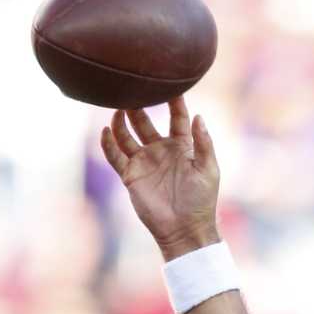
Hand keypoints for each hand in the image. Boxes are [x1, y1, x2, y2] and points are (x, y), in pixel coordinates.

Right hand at [100, 96, 219, 258]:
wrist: (185, 231)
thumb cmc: (201, 201)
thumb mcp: (208, 170)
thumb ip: (204, 143)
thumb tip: (199, 116)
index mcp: (182, 146)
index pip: (176, 116)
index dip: (174, 100)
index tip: (169, 82)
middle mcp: (160, 150)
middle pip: (145, 120)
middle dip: (138, 104)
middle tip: (131, 87)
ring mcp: (144, 162)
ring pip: (126, 134)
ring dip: (121, 120)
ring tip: (116, 105)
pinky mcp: (130, 175)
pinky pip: (115, 155)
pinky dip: (108, 142)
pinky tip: (105, 129)